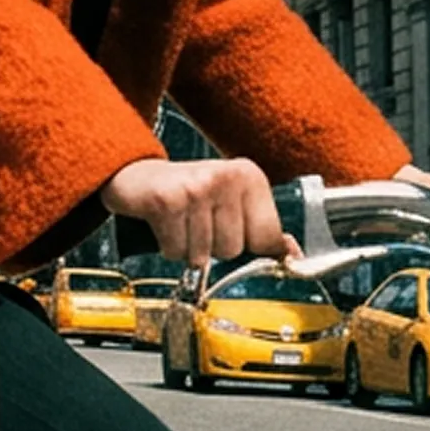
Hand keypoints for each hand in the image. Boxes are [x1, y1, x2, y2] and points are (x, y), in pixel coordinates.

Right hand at [100, 157, 287, 266]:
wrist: (137, 176)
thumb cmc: (188, 193)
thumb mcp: (231, 201)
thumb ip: (262, 227)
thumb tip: (292, 254)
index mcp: (250, 176)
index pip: (268, 237)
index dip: (249, 247)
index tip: (234, 235)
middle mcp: (226, 177)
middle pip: (233, 249)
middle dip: (213, 247)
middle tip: (198, 222)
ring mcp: (196, 188)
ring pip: (203, 254)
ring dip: (188, 248)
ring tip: (180, 224)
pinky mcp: (167, 201)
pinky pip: (176, 250)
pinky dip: (168, 246)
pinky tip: (165, 225)